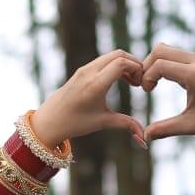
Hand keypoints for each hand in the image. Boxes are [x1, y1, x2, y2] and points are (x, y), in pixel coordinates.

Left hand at [32, 50, 147, 146]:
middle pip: (118, 54)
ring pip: (111, 55)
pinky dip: (115, 65)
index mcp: (95, 84)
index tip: (142, 84)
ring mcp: (84, 69)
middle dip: (134, 64)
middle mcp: (89, 72)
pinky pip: (103, 60)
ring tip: (132, 82)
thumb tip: (144, 140)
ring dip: (125, 64)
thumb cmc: (75, 123)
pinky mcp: (81, 70)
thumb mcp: (102, 122)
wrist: (49, 121)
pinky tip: (120, 80)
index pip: (122, 63)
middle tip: (140, 80)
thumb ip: (126, 125)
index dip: (137, 69)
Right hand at [139, 43, 194, 141]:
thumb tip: (144, 136)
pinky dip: (164, 64)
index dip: (147, 77)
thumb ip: (166, 129)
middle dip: (146, 66)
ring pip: (166, 49)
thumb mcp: (192, 126)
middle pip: (160, 49)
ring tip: (152, 85)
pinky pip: (175, 54)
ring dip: (155, 64)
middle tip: (146, 86)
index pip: (160, 65)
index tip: (146, 92)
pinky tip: (163, 82)